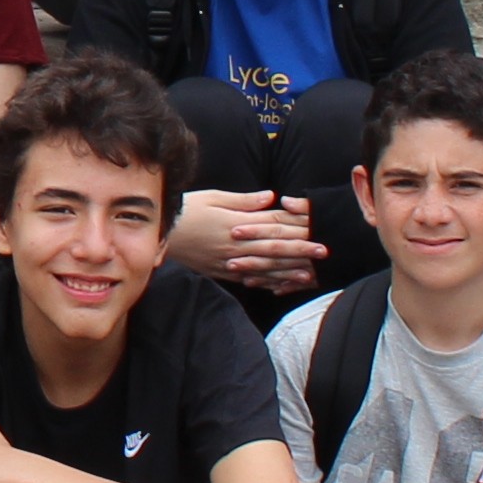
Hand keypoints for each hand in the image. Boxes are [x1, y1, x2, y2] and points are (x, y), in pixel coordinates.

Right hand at [169, 188, 334, 296]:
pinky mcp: (221, 271)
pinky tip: (279, 286)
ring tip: (309, 273)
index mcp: (237, 223)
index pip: (273, 225)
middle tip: (324, 252)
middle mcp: (236, 244)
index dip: (297, 227)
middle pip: (274, 248)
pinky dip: (265, 283)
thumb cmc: (186, 210)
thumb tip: (271, 198)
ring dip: (289, 270)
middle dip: (301, 250)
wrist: (159, 232)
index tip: (318, 229)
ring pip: (264, 267)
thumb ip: (244, 200)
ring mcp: (229, 261)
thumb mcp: (214, 197)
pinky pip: (247, 279)